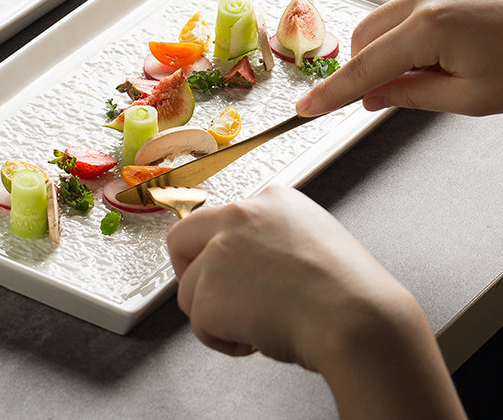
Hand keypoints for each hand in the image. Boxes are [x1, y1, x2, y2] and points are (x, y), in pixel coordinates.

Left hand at [166, 185, 466, 418]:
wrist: (358, 321)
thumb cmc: (351, 295)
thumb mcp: (316, 240)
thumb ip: (276, 239)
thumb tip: (254, 264)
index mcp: (273, 200)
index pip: (223, 219)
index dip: (225, 252)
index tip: (235, 272)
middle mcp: (240, 215)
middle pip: (182, 239)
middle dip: (191, 271)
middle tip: (217, 298)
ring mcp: (219, 251)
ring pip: (191, 290)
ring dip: (218, 314)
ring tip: (259, 325)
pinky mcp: (208, 291)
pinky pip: (200, 325)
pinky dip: (224, 341)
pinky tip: (258, 338)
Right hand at [296, 0, 502, 116]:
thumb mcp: (473, 95)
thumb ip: (412, 96)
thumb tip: (374, 97)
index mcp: (431, 26)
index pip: (364, 67)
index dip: (333, 93)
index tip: (307, 107)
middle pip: (363, 37)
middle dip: (364, 70)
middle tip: (384, 98)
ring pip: (381, 21)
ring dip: (385, 51)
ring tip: (427, 73)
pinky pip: (403, 8)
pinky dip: (403, 34)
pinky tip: (432, 52)